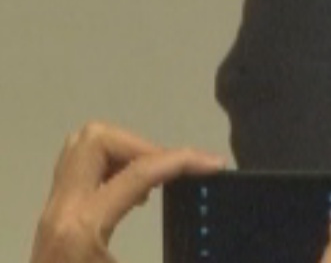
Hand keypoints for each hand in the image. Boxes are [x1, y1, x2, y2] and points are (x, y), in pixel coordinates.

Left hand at [30, 121, 223, 262]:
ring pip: (82, 147)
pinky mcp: (55, 218)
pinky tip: (134, 198)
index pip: (137, 171)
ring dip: (125, 153)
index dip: (181, 160)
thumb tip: (209, 250)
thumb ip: (172, 257)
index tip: (214, 165)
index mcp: (82, 227)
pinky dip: (112, 169)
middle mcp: (62, 210)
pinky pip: (80, 169)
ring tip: (152, 183)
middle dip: (143, 146)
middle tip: (170, 175)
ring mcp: (54, 211)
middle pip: (96, 140)